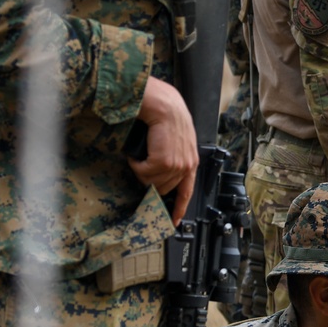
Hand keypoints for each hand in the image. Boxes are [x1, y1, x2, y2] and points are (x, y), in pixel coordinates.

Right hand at [128, 76, 198, 224]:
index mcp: (191, 162)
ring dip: (140, 170)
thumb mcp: (177, 140)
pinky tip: (136, 153)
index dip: (179, 208)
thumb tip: (159, 173)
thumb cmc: (168, 117)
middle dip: (148, 180)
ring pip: (150, 182)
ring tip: (139, 155)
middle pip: (162, 189)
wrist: (164, 105)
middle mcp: (187, 166)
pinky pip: (142, 173)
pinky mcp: (164, 162)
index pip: (187, 192)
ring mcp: (176, 166)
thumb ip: (175, 156)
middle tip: (141, 166)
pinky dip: (135, 164)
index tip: (173, 221)